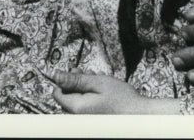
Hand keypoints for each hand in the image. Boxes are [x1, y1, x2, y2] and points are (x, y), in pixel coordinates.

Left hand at [50, 70, 178, 114]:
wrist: (139, 115)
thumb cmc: (120, 98)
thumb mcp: (97, 83)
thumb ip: (74, 80)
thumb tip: (54, 75)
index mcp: (76, 109)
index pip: (57, 93)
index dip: (64, 80)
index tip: (76, 72)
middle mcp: (78, 118)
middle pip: (67, 97)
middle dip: (75, 82)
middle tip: (88, 73)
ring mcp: (86, 121)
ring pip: (76, 100)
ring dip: (84, 88)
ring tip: (98, 80)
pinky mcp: (93, 120)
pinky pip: (85, 107)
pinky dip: (90, 96)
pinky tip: (102, 90)